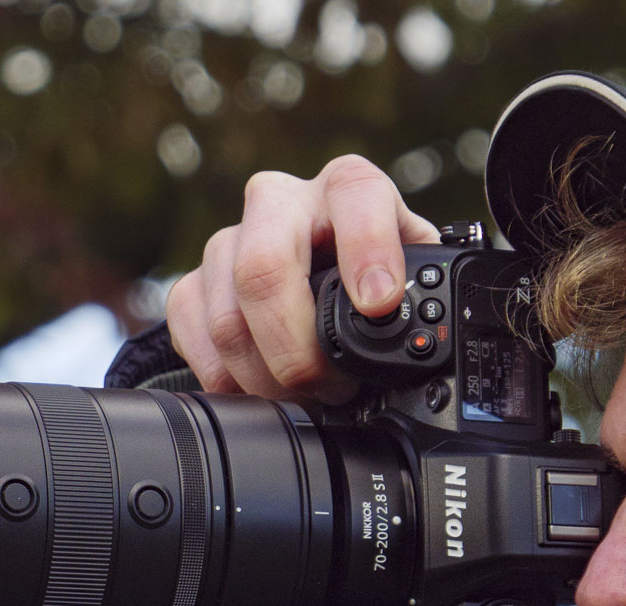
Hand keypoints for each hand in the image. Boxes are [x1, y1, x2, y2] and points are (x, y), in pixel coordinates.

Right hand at [166, 154, 438, 403]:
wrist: (318, 270)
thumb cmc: (372, 275)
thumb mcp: (411, 274)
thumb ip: (423, 291)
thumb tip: (432, 339)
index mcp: (345, 188)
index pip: (354, 196)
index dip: (366, 250)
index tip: (378, 304)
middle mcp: (279, 203)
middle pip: (262, 268)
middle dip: (297, 348)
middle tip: (332, 387)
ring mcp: (228, 241)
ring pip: (226, 318)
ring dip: (267, 377)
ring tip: (306, 397)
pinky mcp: (194, 281)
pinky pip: (193, 336)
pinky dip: (227, 378)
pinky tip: (261, 388)